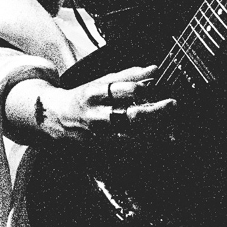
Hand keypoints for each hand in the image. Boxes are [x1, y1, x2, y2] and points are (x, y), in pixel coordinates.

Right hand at [21, 66, 177, 146]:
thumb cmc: (84, 97)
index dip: (146, 90)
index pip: (124, 90)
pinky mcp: (95, 153)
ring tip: (170, 134)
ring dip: (152, 137)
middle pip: (130, 116)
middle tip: (173, 106)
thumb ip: (128, 76)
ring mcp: (96, 137)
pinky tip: (153, 149)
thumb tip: (155, 69)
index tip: (165, 91)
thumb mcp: (101, 82)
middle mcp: (96, 115)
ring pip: (129, 140)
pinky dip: (140, 153)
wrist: (53, 118)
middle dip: (155, 113)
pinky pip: (121, 157)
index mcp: (96, 93)